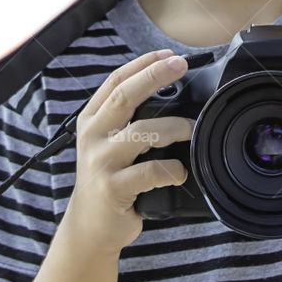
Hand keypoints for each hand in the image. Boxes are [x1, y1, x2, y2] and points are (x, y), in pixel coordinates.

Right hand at [67, 48, 194, 255]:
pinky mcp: (113, 188)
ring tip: (191, 129)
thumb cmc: (107, 179)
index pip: (115, 81)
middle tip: (181, 65)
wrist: (89, 227)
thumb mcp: (107, 143)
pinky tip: (180, 172)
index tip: (168, 54)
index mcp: (91, 120)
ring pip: (141, 132)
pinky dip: (172, 169)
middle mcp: (93, 136)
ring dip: (173, 127)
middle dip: (155, 76)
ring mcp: (101, 162)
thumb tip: (168, 91)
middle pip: (124, 96)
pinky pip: (150, 172)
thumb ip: (127, 120)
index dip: (142, 64)